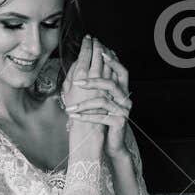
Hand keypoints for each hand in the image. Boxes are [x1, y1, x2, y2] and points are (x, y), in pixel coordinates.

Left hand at [63, 36, 131, 154]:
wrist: (111, 143)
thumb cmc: (103, 120)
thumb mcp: (99, 100)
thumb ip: (96, 85)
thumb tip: (83, 64)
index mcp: (122, 90)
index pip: (121, 71)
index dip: (113, 61)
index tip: (102, 51)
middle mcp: (125, 98)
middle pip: (112, 83)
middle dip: (94, 80)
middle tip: (77, 82)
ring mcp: (124, 110)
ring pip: (103, 101)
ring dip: (84, 105)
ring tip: (69, 109)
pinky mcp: (120, 122)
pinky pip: (101, 117)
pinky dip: (85, 117)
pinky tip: (74, 117)